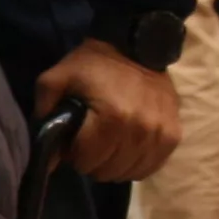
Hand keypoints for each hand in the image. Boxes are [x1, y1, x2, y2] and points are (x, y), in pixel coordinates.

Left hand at [35, 39, 178, 180]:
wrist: (136, 45)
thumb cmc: (93, 65)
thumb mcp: (57, 80)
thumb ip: (45, 116)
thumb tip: (47, 160)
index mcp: (111, 117)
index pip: (86, 161)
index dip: (74, 153)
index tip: (75, 139)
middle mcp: (139, 130)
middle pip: (107, 171)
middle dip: (93, 160)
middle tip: (92, 140)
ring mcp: (160, 135)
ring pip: (128, 173)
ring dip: (114, 164)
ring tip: (110, 143)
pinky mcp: (173, 136)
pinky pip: (150, 168)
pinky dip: (135, 164)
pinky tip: (127, 148)